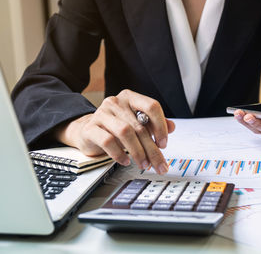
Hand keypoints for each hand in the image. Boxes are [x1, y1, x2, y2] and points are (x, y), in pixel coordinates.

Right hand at [55, 90, 174, 174]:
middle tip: (159, 164)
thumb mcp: (136, 123)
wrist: (87, 131)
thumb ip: (154, 124)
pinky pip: (108, 141)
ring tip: (143, 164)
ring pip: (125, 132)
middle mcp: (115, 102)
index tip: (164, 143)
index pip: (152, 106)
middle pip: (140, 126)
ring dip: (138, 151)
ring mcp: (101, 114)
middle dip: (152, 149)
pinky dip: (119, 154)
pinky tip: (126, 161)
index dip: (161, 126)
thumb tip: (172, 127)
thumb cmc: (115, 128)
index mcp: (130, 98)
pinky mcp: (90, 128)